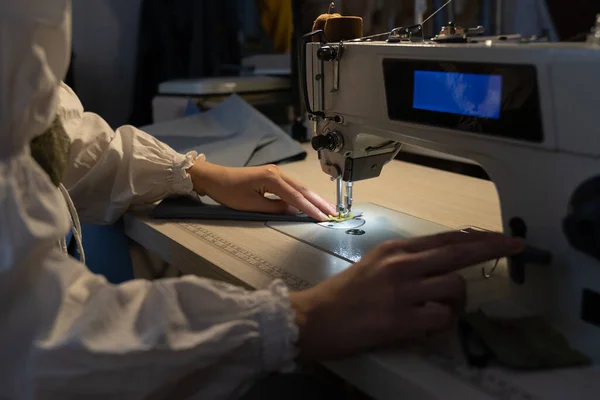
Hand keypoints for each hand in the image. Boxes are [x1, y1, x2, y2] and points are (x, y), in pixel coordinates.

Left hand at [187, 160, 335, 220]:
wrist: (215, 178)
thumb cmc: (229, 192)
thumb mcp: (250, 205)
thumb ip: (274, 208)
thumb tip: (294, 212)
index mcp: (272, 178)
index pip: (296, 197)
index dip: (310, 209)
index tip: (323, 218)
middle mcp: (277, 173)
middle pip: (303, 189)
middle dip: (319, 202)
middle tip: (334, 213)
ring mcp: (276, 173)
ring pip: (300, 187)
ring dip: (314, 199)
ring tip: (328, 209)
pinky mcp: (274, 176)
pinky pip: (293, 187)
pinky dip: (304, 195)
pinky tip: (312, 202)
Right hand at [290, 230, 524, 359]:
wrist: (315, 318)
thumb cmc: (344, 293)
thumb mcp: (375, 265)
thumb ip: (407, 262)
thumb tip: (442, 267)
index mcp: (395, 250)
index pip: (445, 239)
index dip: (478, 238)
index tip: (502, 237)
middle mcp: (401, 265)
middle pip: (458, 254)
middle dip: (493, 249)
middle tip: (516, 247)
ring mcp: (402, 292)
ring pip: (454, 289)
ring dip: (457, 303)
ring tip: (441, 312)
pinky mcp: (400, 320)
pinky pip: (441, 318)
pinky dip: (441, 323)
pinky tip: (425, 326)